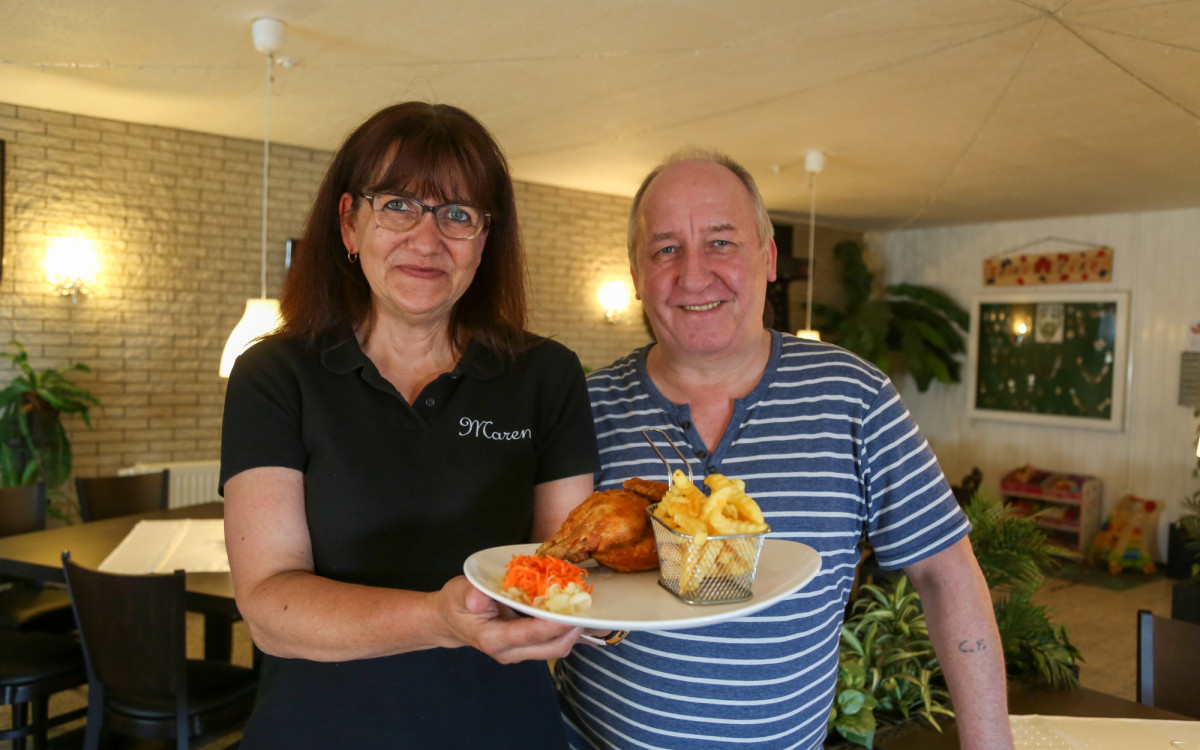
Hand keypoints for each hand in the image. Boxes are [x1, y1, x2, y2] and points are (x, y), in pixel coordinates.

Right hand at [433, 576, 581, 663]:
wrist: (450, 621)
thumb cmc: (455, 604)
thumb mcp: (458, 592)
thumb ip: (470, 594)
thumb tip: (479, 598)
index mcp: (494, 640)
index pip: (531, 635)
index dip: (555, 624)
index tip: (574, 611)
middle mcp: (510, 652)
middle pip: (552, 648)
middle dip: (574, 630)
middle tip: (589, 607)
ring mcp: (520, 653)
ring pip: (556, 648)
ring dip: (574, 630)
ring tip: (588, 607)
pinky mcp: (528, 647)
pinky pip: (553, 642)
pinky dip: (567, 628)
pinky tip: (577, 611)